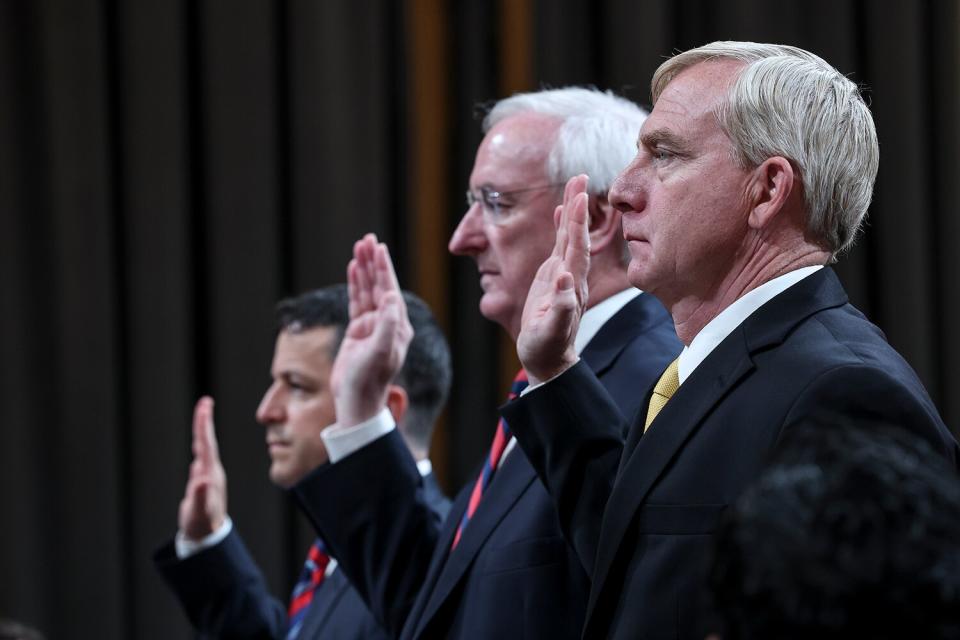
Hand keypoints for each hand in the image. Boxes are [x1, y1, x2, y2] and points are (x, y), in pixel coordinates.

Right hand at [177, 397, 226, 540]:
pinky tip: (199, 443)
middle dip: (204, 422)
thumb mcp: (199, 512)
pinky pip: (201, 457)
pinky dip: (199, 446)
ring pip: (204, 448)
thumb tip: (200, 480)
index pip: (206, 444)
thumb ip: (200, 497)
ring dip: (203, 431)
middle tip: (205, 402)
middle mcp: (211, 472)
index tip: (205, 405)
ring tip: (203, 414)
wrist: (207, 536)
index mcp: (210, 474)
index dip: (204, 425)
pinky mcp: (203, 481)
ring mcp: (207, 475)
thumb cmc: (202, 525)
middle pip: (206, 442)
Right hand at [330, 234, 413, 426]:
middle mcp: (387, 323)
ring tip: (359, 247)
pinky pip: (357, 302)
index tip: (379, 248)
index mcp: (398, 326)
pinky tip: (354, 269)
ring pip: (367, 291)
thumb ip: (386, 324)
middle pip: (380, 285)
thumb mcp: (379, 352)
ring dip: (364, 269)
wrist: (356, 400)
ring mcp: (372, 326)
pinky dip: (355, 285)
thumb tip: (389, 297)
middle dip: (374, 262)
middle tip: (367, 239)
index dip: (384, 268)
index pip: (390, 290)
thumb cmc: (369, 380)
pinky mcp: (358, 331)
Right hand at [517, 175, 589, 383]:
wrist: (549, 358)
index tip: (578, 198)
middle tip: (580, 177)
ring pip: (569, 235)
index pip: (576, 248)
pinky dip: (562, 225)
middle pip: (576, 234)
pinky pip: (560, 244)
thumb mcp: (550, 330)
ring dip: (572, 209)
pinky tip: (562, 209)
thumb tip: (564, 279)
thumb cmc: (547, 346)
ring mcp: (564, 272)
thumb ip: (559, 307)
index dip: (576, 223)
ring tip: (574, 183)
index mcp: (572, 284)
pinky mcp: (555, 275)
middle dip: (577, 206)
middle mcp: (572, 274)